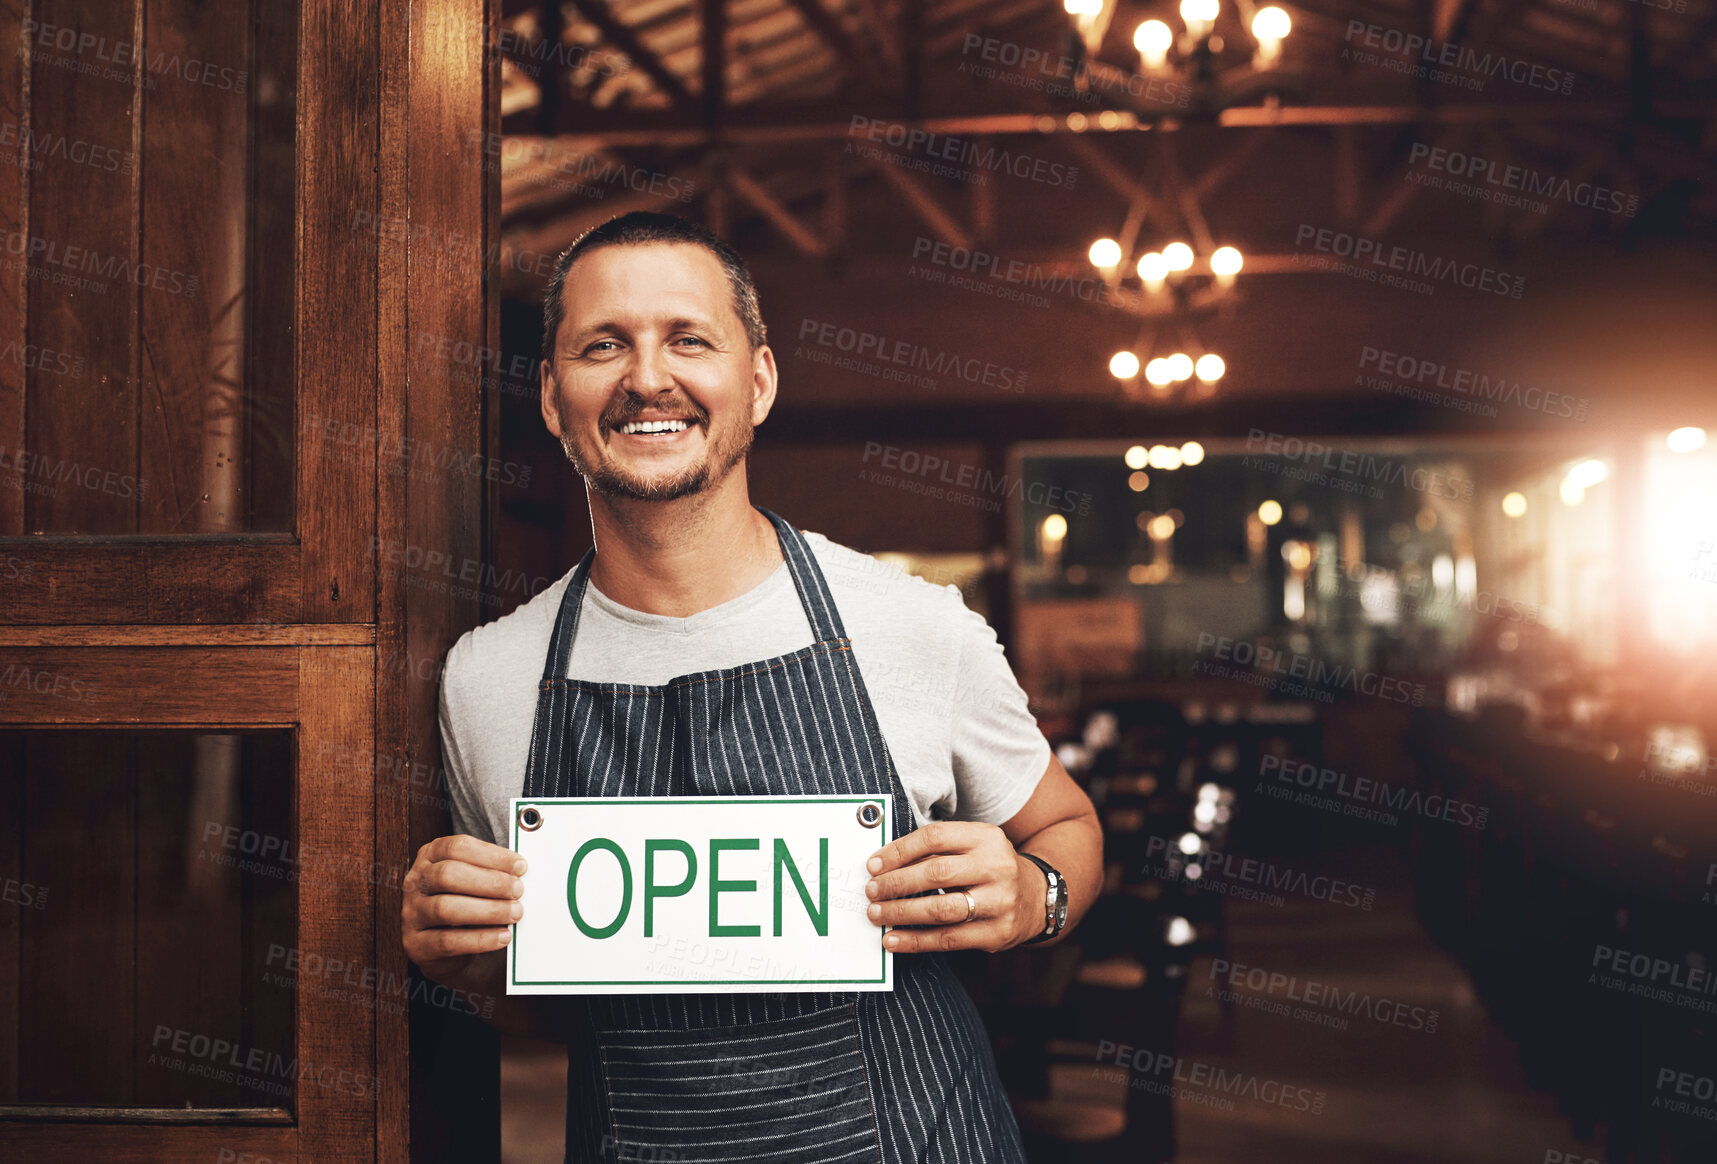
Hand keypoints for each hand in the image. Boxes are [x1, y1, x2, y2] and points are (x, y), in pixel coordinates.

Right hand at [401, 835, 526, 983]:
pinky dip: (479, 939)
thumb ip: (491, 871)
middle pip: (448, 874)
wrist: (442, 946)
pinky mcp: (416, 944)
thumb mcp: (473, 880)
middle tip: (518, 891)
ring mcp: (412, 913)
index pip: (457, 847)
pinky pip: (447, 941)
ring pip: (445, 908)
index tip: (520, 866)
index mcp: (430, 856)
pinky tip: (502, 936)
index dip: (491, 855)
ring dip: (488, 910)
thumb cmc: (464, 903)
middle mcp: (416, 882)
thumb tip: (522, 872)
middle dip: (490, 882)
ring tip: (515, 913)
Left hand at [863, 821, 1043, 953]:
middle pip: (937, 872)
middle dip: (897, 883)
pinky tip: (894, 940)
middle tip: (871, 891)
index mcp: (986, 837)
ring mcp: (1000, 901)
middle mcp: (997, 866)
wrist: (1038, 897)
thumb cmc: (989, 868)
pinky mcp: (997, 933)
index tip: (873, 865)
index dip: (899, 851)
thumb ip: (936, 850)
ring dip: (902, 913)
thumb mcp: (973, 846)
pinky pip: (949, 939)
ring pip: (941, 909)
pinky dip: (916, 941)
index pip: (935, 837)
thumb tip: (882, 864)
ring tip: (876, 914)